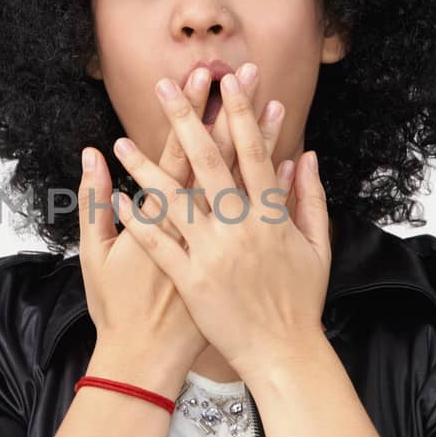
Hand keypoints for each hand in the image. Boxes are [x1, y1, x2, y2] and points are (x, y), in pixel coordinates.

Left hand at [109, 62, 333, 378]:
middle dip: (184, 121)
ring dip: (146, 168)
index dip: (239, 116)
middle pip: (208, 164)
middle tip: (163, 88)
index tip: (225, 83)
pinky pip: (159, 245)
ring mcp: (214, 254)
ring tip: (120, 141)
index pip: (252, 154)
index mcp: (272, 216)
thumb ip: (310, 198)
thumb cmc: (301, 301)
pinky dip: (138, 221)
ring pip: (175, 201)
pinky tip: (118, 197)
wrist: (284, 354)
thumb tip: (305, 156)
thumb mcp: (317, 246)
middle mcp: (241, 229)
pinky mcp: (192, 281)